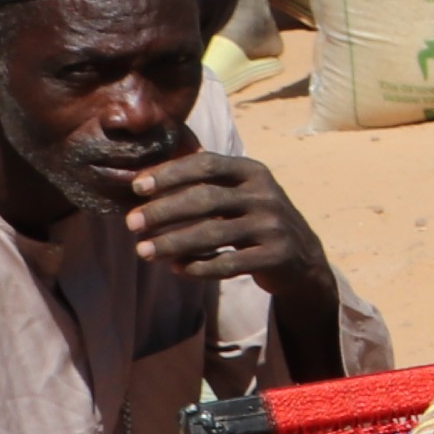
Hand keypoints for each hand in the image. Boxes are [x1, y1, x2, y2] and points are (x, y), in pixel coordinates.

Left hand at [119, 148, 329, 291]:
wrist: (302, 256)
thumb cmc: (256, 218)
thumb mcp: (241, 190)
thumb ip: (207, 178)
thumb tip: (149, 171)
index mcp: (254, 172)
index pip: (207, 164)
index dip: (170, 174)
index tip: (137, 186)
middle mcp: (265, 195)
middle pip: (206, 199)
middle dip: (163, 211)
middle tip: (131, 223)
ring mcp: (273, 227)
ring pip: (213, 234)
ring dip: (172, 243)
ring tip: (143, 251)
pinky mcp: (275, 257)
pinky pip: (228, 264)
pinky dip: (198, 267)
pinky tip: (175, 268)